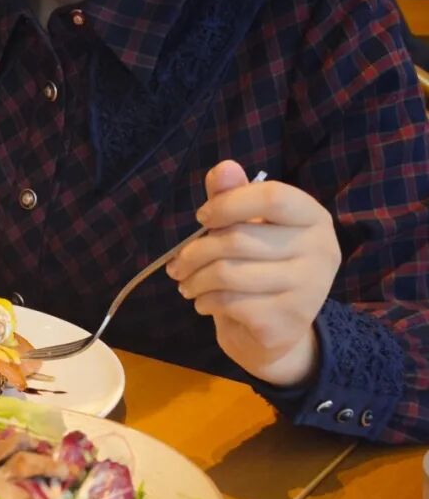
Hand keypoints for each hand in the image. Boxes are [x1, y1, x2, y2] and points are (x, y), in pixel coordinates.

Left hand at [165, 160, 341, 386]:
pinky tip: (205, 303)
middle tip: (177, 265)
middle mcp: (321, 250)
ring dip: (195, 280)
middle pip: (238, 238)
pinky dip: (206, 302)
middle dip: (194, 252)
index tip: (202, 218)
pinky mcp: (288, 320)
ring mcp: (309, 288)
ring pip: (228, 273)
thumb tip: (224, 167)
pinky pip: (230, 303)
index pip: (272, 196)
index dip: (227, 204)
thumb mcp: (247, 228)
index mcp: (314, 218)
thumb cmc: (259, 268)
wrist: (277, 330)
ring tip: (186, 284)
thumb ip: (234, 197)